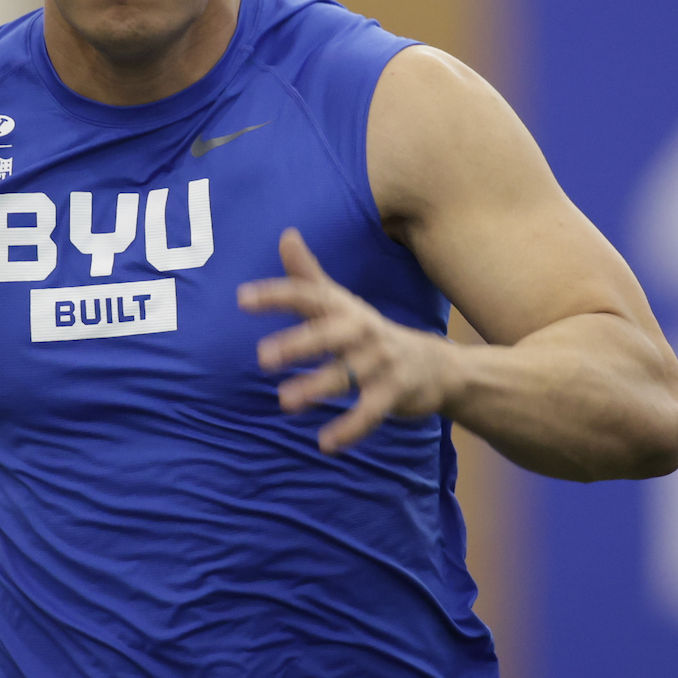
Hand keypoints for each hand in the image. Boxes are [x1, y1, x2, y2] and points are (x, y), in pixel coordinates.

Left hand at [237, 228, 461, 452]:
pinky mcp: (394, 392)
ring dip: (317, 387)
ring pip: (347, 374)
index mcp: (342, 308)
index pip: (307, 296)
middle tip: (263, 357)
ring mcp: (380, 361)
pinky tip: (325, 443)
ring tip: (285, 402)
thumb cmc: (370, 332)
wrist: (435, 364)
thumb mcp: (340, 303)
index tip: (242, 299)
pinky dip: (350, 428)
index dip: (276, 295)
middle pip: (328, 334)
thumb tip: (286, 234)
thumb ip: (308, 275)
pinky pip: (370, 411)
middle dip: (297, 343)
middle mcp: (361, 330)